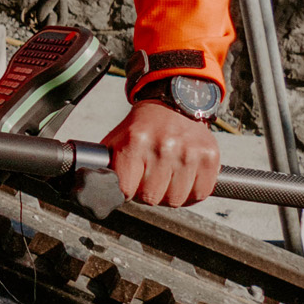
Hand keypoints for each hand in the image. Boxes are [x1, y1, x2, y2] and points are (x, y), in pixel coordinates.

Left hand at [101, 100, 222, 206]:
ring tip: (167, 176)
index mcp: (135, 141)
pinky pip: (199, 194)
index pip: (126, 190)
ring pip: (175, 200)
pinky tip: (185, 177)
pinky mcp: (209, 157)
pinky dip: (192, 192)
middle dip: (148, 192)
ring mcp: (189, 152)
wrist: (176, 102)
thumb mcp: (117, 139)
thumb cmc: (144, 126)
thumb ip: (106, 165)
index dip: (127, 190)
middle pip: (151, 198)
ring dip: (170, 193)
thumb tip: (94, 190)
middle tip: (150, 177)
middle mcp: (164, 146)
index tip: (130, 182)